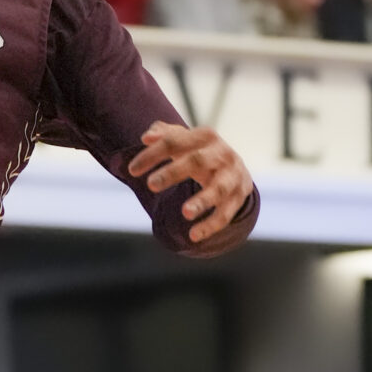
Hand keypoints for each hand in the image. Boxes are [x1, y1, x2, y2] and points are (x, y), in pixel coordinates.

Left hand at [130, 121, 253, 246]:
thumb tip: (147, 137)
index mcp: (205, 136)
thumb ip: (164, 135)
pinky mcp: (239, 197)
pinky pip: (226, 213)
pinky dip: (211, 226)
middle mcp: (222, 154)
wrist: (235, 168)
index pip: (175, 142)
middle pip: (197, 161)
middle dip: (173, 172)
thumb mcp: (184, 140)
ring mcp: (233, 176)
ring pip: (218, 189)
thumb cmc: (199, 153)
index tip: (132, 170)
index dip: (152, 154)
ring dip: (202, 201)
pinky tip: (193, 236)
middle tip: (150, 185)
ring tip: (185, 213)